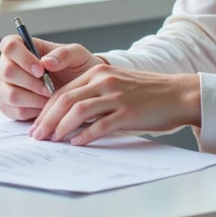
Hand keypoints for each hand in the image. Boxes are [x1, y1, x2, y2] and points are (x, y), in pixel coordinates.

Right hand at [0, 35, 104, 120]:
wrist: (80, 90)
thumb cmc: (75, 67)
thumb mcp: (77, 55)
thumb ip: (64, 54)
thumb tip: (46, 61)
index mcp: (20, 46)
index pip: (10, 46)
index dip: (23, 58)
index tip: (41, 70)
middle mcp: (6, 65)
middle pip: (6, 71)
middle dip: (31, 83)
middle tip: (49, 88)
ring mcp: (4, 87)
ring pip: (9, 94)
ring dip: (33, 99)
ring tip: (49, 97)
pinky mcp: (7, 106)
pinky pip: (14, 111)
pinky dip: (32, 111)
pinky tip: (44, 106)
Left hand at [29, 64, 201, 144]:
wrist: (179, 94)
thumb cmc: (148, 94)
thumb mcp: (117, 86)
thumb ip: (94, 96)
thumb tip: (69, 120)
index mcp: (99, 73)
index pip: (63, 91)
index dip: (46, 110)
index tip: (36, 126)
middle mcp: (105, 80)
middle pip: (65, 99)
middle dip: (47, 120)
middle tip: (37, 136)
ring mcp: (117, 95)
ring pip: (79, 110)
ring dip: (61, 127)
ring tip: (52, 140)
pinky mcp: (129, 111)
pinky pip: (101, 124)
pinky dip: (86, 135)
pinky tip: (77, 143)